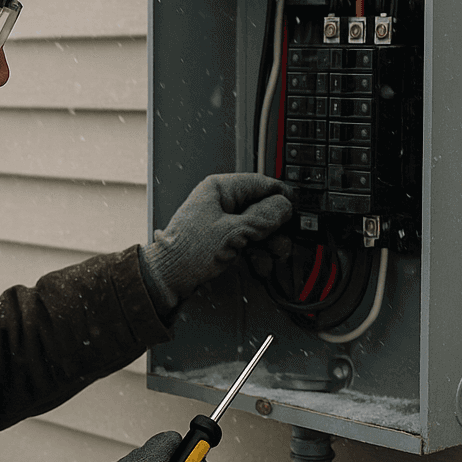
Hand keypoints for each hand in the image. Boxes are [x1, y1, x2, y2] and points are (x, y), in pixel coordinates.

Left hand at [139, 173, 292, 313]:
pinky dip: (256, 252)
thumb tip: (284, 206)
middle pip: (260, 207)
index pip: (260, 183)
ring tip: (273, 256)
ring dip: (268, 243)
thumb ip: (263, 218)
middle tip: (283, 241)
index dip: (281, 197)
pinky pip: (246, 240)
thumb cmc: (187, 252)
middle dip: (274, 227)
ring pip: (256, 226)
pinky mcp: (220, 239)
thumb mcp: (233, 232)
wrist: (166, 279)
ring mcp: (220, 220)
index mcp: (219, 188)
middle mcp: (220, 201)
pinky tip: (261, 264)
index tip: (295, 211)